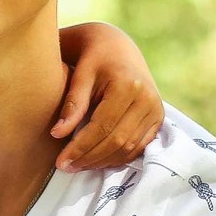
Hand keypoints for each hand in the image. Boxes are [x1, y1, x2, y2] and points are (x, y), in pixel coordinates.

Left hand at [52, 21, 163, 171]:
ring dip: (103, 161)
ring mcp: (156, 109)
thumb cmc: (93, 58)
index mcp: (128, 86)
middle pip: (117, 141)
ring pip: (129, 147)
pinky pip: (139, 146)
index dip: (80, 148)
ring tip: (78, 165)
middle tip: (66, 167)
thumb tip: (57, 134)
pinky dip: (118, 157)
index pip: (102, 127)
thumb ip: (72, 104)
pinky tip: (97, 160)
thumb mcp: (80, 74)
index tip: (60, 161)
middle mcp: (147, 99)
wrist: (117, 47)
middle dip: (89, 158)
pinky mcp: (158, 117)